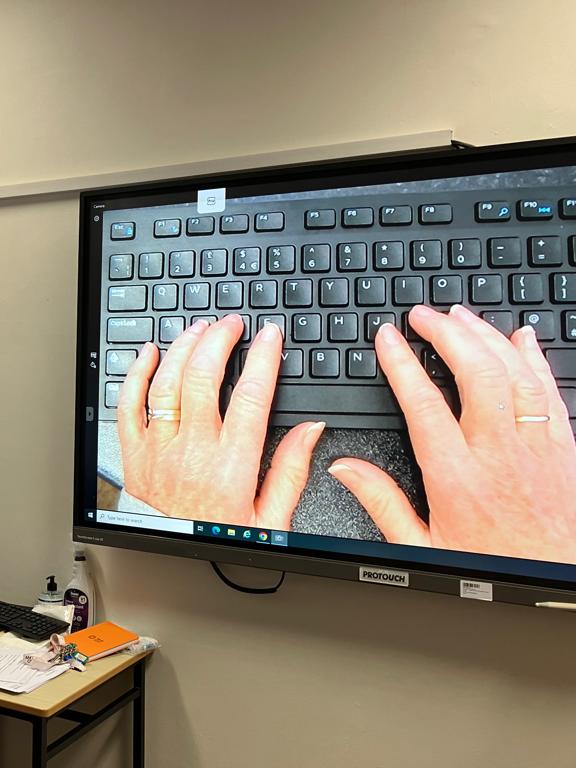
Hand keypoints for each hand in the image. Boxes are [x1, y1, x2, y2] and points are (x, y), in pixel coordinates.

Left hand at [118, 315, 324, 526]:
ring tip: (199, 330)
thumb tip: (310, 430)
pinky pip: (129, 405)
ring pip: (167, 384)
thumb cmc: (219, 536)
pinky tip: (150, 353)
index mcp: (231, 465)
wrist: (173, 554)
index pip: (251, 396)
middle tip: (232, 325)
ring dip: (184, 348)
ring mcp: (159, 449)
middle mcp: (193, 451)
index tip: (269, 337)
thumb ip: (292, 469)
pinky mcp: (134, 453)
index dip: (262, 358)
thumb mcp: (271, 517)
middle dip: (220, 340)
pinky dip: (137, 374)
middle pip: (204, 377)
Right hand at [329, 304, 575, 563]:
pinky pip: (548, 388)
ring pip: (513, 372)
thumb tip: (344, 468)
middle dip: (445, 333)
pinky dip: (533, 357)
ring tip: (459, 315)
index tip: (388, 339)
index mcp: (457, 476)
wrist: (558, 581)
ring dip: (485, 335)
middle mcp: (498, 453)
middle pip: (474, 372)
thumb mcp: (423, 545)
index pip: (424, 403)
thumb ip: (381, 501)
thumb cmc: (494, 565)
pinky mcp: (563, 446)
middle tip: (422, 315)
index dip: (401, 363)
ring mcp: (535, 444)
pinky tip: (520, 338)